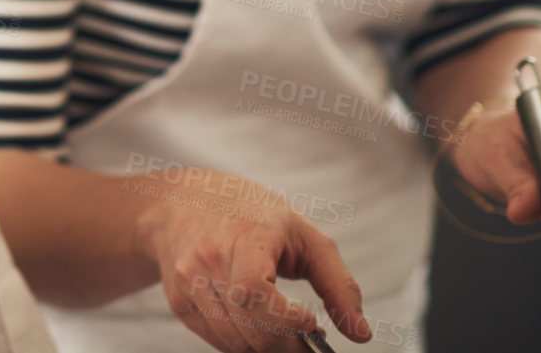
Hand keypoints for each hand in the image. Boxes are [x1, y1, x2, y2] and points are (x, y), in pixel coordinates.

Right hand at [133, 170, 371, 351]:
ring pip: (234, 343)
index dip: (286, 321)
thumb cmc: (251, 214)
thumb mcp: (304, 234)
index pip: (254, 293)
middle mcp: (207, 259)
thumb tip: (362, 335)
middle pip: (250, 329)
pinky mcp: (179, 301)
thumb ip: (338, 284)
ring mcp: (189, 282)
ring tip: (284, 331)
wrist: (182, 202)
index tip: (311, 322)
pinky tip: (256, 324)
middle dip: (287, 345)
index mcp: (242, 236)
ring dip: (266, 348)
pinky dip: (243, 344)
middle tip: (307, 337)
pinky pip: (218, 341)